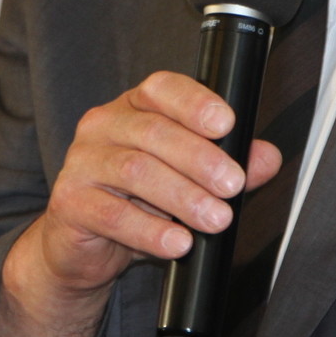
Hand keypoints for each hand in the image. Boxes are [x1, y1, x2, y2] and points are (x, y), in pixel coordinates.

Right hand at [12, 70, 280, 304]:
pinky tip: (177, 242)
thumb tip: (266, 158)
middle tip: (232, 185)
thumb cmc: (136, 202)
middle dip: (199, 159)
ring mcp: (82, 163)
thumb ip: (227, 165)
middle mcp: (103, 126)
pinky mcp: (69, 202)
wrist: (83, 247)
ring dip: (182, 196)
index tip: (226, 124)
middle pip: (152, 132)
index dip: (194, 103)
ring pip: (134, 171)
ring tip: (215, 219)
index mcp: (132, 108)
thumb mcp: (185, 180)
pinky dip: (150, 230)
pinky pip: (112, 214)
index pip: (161, 89)